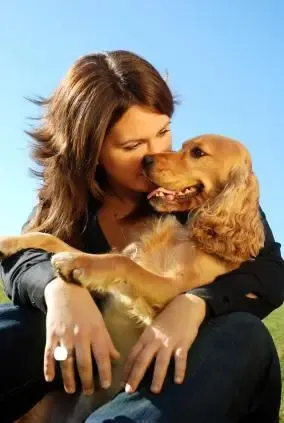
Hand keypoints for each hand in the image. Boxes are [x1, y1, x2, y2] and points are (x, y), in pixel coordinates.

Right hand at [44, 277, 119, 394]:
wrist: (66, 290)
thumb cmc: (86, 307)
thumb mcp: (100, 321)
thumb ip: (107, 340)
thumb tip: (116, 357)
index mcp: (95, 331)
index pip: (102, 356)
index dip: (105, 372)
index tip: (106, 385)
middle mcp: (80, 335)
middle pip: (83, 363)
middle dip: (86, 381)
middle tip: (88, 392)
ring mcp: (64, 335)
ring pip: (66, 362)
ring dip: (68, 379)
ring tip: (71, 390)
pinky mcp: (51, 334)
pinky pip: (49, 354)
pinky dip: (48, 367)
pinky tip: (50, 379)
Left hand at [124, 294, 205, 393]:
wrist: (185, 305)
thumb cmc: (168, 318)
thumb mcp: (153, 328)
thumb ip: (147, 342)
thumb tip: (138, 359)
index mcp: (146, 336)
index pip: (133, 354)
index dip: (127, 369)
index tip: (121, 383)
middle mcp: (155, 339)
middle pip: (143, 359)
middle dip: (135, 376)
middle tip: (129, 391)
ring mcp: (169, 341)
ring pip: (161, 361)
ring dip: (157, 376)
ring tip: (155, 391)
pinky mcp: (183, 342)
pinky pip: (181, 358)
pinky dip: (179, 370)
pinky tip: (178, 381)